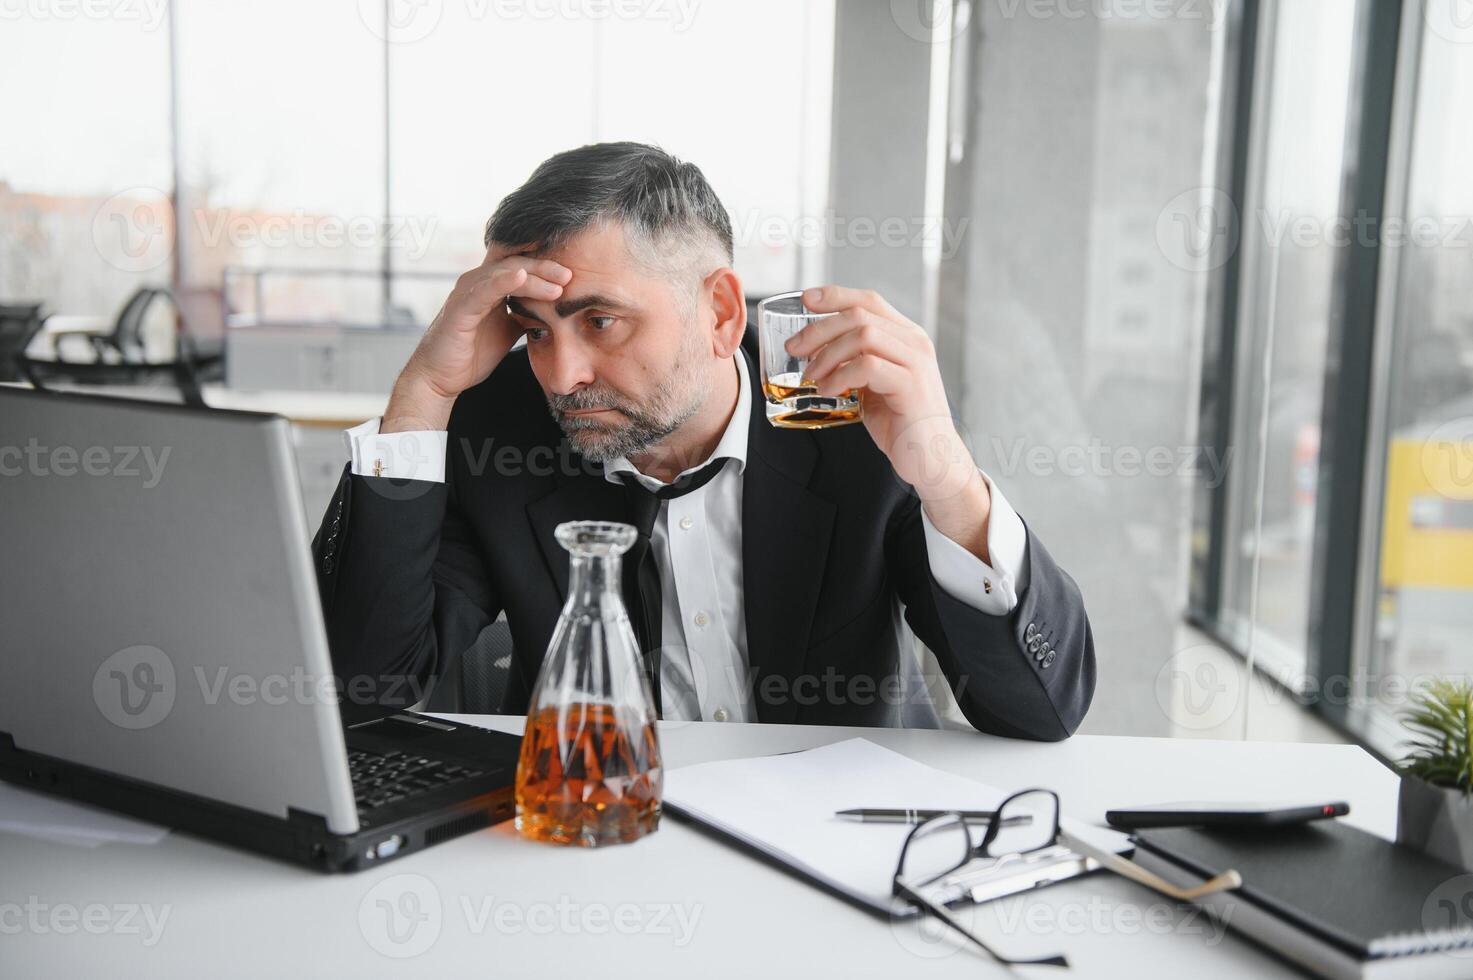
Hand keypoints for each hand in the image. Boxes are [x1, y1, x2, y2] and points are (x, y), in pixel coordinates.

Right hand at [383, 245, 571, 431]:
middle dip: (546, 266)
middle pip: (517, 262)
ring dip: (534, 274)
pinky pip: (484, 289)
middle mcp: (477, 282)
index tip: (574, 271)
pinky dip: (503, 281)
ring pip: (505, 272)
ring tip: (560, 280)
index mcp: (490, 285)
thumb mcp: (509, 330)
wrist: (442, 377)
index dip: (545, 263)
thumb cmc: (473, 352)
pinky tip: (522, 277)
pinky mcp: (459, 307)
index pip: (521, 263)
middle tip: (571, 273)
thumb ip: (526, 315)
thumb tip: (555, 311)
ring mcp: (467, 292)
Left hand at [785, 285, 991, 559]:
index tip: (805, 299)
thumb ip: (854, 362)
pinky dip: (840, 376)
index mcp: (905, 336)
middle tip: (795, 350)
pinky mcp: (911, 386)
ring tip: (812, 377)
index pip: (869, 300)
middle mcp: (914, 342)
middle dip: (819, 329)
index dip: (835, 295)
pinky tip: (828, 391)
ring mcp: (916, 362)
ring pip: (863, 335)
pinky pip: (868, 366)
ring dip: (828, 354)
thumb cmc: (900, 422)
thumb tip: (814, 350)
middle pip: (859, 315)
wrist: (930, 457)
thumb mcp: (872, 384)